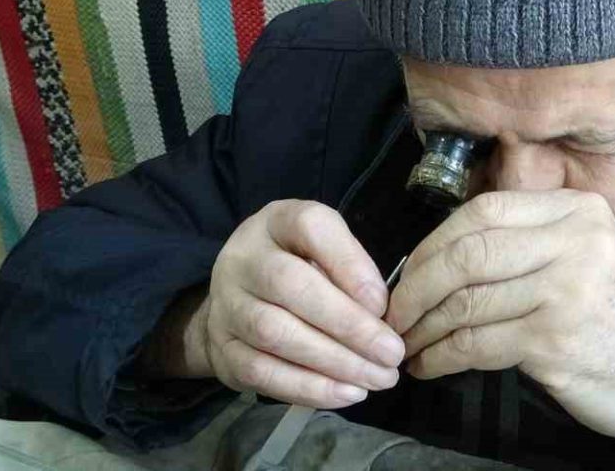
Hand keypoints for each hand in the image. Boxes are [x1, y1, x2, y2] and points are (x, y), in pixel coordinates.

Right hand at [165, 200, 404, 407]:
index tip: (383, 303)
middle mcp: (243, 258)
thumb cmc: (298, 267)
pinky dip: (309, 387)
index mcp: (276, 221)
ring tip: (377, 377)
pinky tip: (347, 393)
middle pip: (290, 285)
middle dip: (348, 324)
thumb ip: (352, 269)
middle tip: (391, 353)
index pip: (310, 226)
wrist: (238, 299)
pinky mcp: (223, 349)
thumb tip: (380, 315)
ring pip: (275, 333)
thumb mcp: (324, 249)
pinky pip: (262, 372)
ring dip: (334, 362)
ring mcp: (226, 304)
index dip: (349, 263)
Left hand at [386, 190, 614, 456]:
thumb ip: (523, 243)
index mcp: (576, 210)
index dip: (434, 243)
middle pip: (469, 253)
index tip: (409, 273)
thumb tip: (434, 255)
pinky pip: (477, 343)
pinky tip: (430, 365)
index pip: (484, 211)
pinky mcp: (555, 339)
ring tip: (406, 344)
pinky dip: (443, 356)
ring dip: (425, 327)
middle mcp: (575, 240)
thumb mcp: (579, 256)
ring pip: (467, 301)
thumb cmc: (607, 316)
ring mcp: (567, 289)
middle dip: (418, 285)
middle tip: (394, 312)